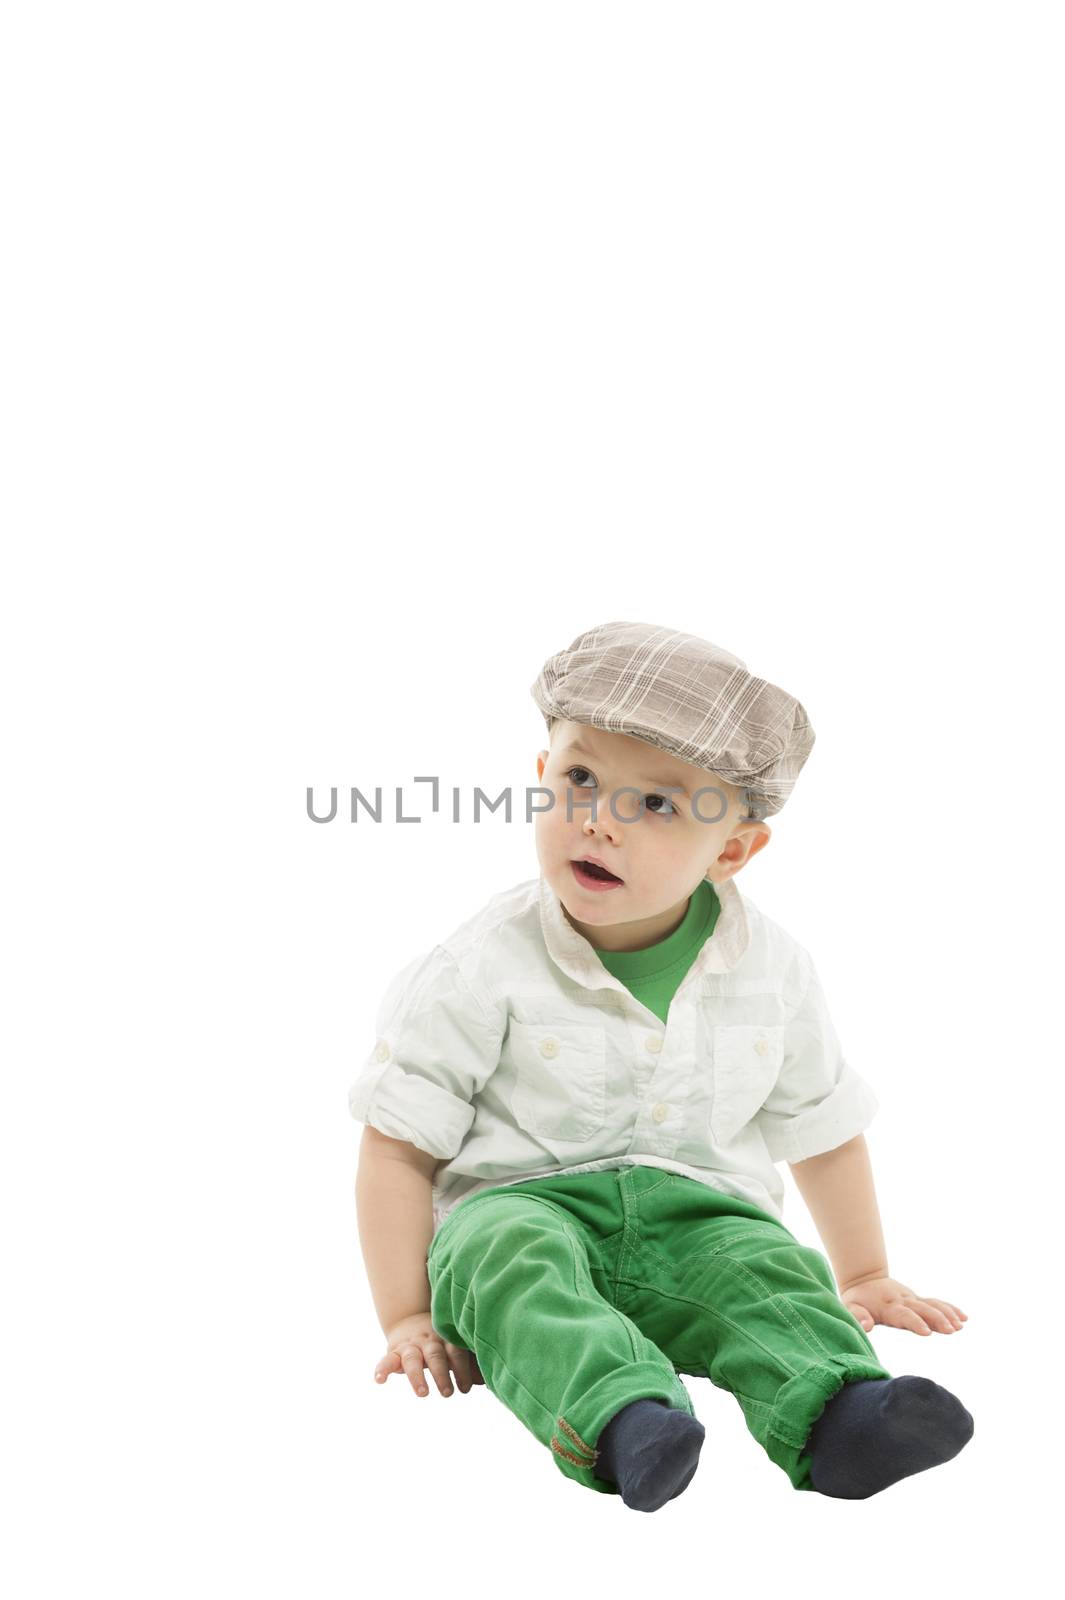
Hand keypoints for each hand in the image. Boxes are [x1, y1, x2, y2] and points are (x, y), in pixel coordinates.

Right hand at [374, 1311, 483, 1397]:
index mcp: (446, 1337)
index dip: (462, 1368)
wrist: (411, 1319)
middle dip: (441, 1373)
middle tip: (448, 1393)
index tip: (467, 1387)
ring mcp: (410, 1345)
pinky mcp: (394, 1351)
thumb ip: (470, 1362)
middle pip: (435, 1355)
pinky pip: (386, 1360)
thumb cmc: (441, 1340)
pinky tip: (379, 1380)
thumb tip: (491, 1381)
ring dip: (416, 1376)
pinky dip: (382, 1369)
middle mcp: (428, 1339)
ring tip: (422, 1393)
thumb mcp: (454, 1346)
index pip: (456, 1350)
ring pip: (412, 1358)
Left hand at [840, 1275, 968, 1335]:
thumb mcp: (850, 1307)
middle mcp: (903, 1301)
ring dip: (947, 1314)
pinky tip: (964, 1318)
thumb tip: (866, 1326)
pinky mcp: (918, 1300)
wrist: (864, 1279)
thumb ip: (858, 1316)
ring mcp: (912, 1299)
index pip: (904, 1315)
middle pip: (923, 1309)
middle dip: (937, 1319)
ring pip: (932, 1304)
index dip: (915, 1322)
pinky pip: (936, 1303)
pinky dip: (950, 1308)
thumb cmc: (857, 1299)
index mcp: (888, 1306)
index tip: (927, 1332)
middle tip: (951, 1330)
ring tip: (960, 1326)